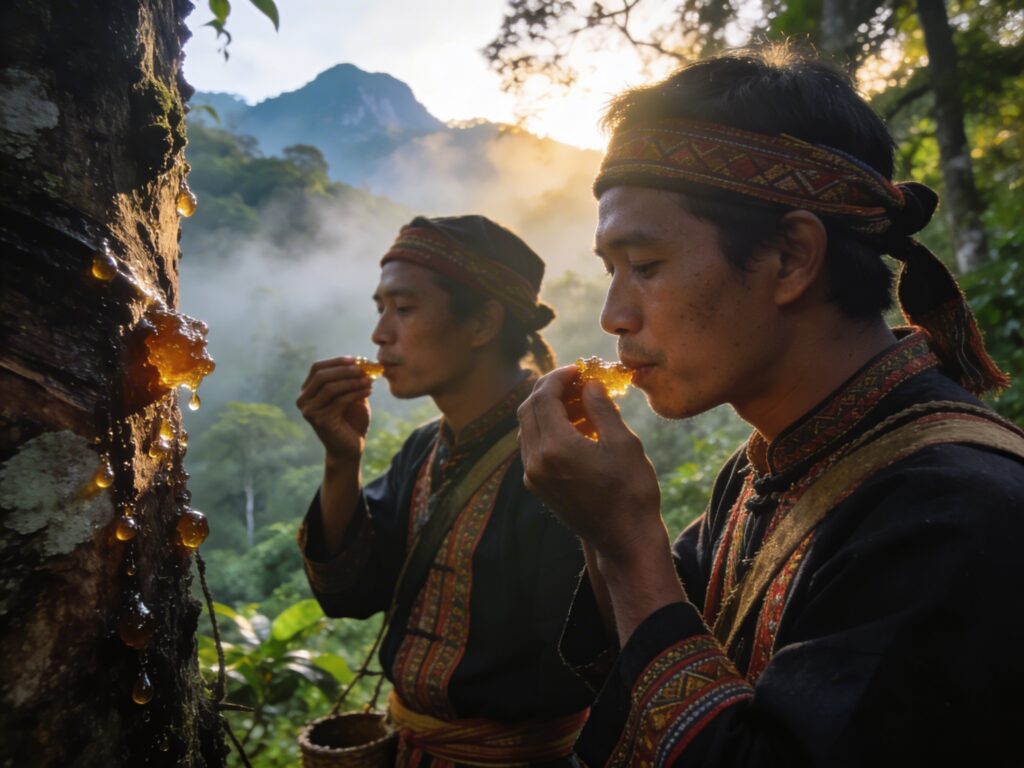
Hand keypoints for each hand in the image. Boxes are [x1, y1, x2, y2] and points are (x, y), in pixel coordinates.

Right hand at [297, 356, 373, 463]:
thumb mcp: (352, 395)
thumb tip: (363, 361)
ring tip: (369, 380)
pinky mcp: (319, 421)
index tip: (356, 359)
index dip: (336, 361)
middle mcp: (303, 400)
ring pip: (330, 388)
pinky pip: (339, 401)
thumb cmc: (351, 420)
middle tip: (364, 369)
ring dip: (352, 381)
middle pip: (322, 376)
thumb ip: (353, 379)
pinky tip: (369, 391)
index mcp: (307, 391)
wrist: (350, 448)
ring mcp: (309, 411)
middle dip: (345, 370)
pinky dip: (355, 393)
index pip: (317, 368)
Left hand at [517, 366, 662, 563]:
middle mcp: (536, 462)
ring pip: (526, 428)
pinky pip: (532, 447)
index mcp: (556, 448)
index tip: (577, 370)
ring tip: (576, 402)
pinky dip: (546, 429)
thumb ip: (600, 408)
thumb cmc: (631, 491)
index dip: (558, 378)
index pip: (543, 398)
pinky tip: (572, 427)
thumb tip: (588, 384)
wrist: (624, 539)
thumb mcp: (623, 443)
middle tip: (573, 381)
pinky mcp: (537, 487)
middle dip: (548, 390)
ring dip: (545, 409)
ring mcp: (533, 476)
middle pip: (527, 410)